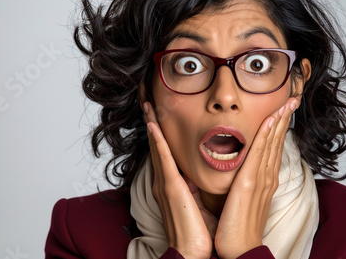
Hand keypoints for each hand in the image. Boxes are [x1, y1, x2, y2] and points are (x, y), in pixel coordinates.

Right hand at [144, 102, 213, 258]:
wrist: (191, 254)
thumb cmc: (196, 232)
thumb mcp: (196, 203)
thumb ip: (193, 187)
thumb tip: (197, 174)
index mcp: (171, 184)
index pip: (164, 152)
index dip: (159, 133)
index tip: (157, 115)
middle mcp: (164, 181)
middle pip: (157, 145)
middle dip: (152, 123)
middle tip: (147, 101)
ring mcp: (165, 184)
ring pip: (158, 147)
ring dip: (152, 125)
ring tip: (148, 106)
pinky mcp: (171, 188)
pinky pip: (163, 160)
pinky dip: (158, 142)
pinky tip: (154, 127)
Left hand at [214, 97, 299, 258]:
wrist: (240, 247)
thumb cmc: (238, 225)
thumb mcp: (242, 197)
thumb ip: (243, 181)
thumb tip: (238, 168)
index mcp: (264, 179)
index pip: (272, 147)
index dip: (278, 127)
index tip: (283, 110)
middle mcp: (266, 176)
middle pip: (276, 141)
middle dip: (284, 119)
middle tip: (292, 99)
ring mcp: (260, 179)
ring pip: (271, 143)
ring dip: (279, 121)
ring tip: (286, 102)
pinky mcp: (249, 183)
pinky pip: (259, 154)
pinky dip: (266, 136)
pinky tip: (270, 121)